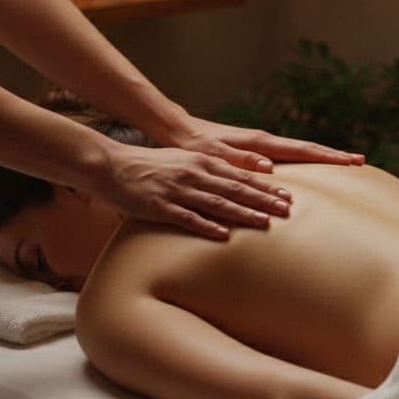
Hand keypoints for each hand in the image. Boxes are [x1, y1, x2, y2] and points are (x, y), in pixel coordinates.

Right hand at [96, 142, 293, 239]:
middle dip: (264, 200)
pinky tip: (224, 236)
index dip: (266, 187)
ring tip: (265, 223)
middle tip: (287, 210)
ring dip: (243, 213)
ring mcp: (177, 190)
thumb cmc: (149, 166)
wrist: (111, 165)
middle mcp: (194, 173)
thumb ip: (208, 171)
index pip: (241, 175)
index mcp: (202, 162)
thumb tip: (233, 184)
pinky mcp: (160, 206)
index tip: (288, 196)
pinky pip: (188, 218)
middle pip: (236, 188)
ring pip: (217, 203)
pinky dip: (207, 226)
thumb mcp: (183, 162)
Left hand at [167, 116, 364, 171]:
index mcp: (260, 144)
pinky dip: (306, 162)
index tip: (351, 161)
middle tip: (361, 162)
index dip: (327, 157)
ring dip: (323, 159)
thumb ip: (240, 161)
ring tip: (346, 166)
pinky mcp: (258, 152)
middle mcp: (266, 143)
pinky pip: (289, 158)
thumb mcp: (215, 155)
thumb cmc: (196, 146)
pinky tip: (313, 172)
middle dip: (335, 156)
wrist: (182, 132)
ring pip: (301, 153)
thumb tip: (269, 168)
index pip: (302, 150)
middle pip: (308, 149)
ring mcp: (263, 146)